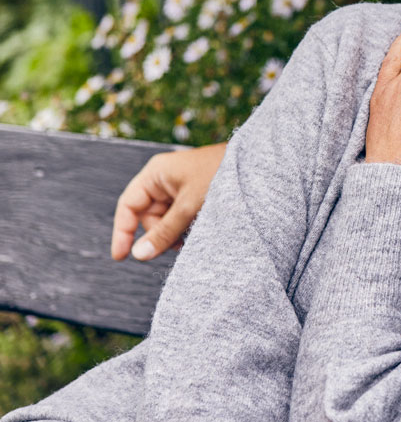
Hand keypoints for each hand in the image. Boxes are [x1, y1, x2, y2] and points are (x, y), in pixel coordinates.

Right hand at [111, 142, 227, 260]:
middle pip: (148, 216)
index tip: (120, 258)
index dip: (123, 232)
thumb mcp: (190, 206)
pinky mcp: (194, 196)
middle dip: (160, 234)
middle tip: (179, 245)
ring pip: (166, 220)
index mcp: (156, 173)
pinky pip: (181, 217)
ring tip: (194, 235)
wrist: (258, 164)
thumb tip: (138, 255)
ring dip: (175, 233)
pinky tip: (200, 231)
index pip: (129, 205)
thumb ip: (165, 231)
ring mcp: (179, 187)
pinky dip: (187, 227)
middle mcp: (164, 179)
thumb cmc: (222, 175)